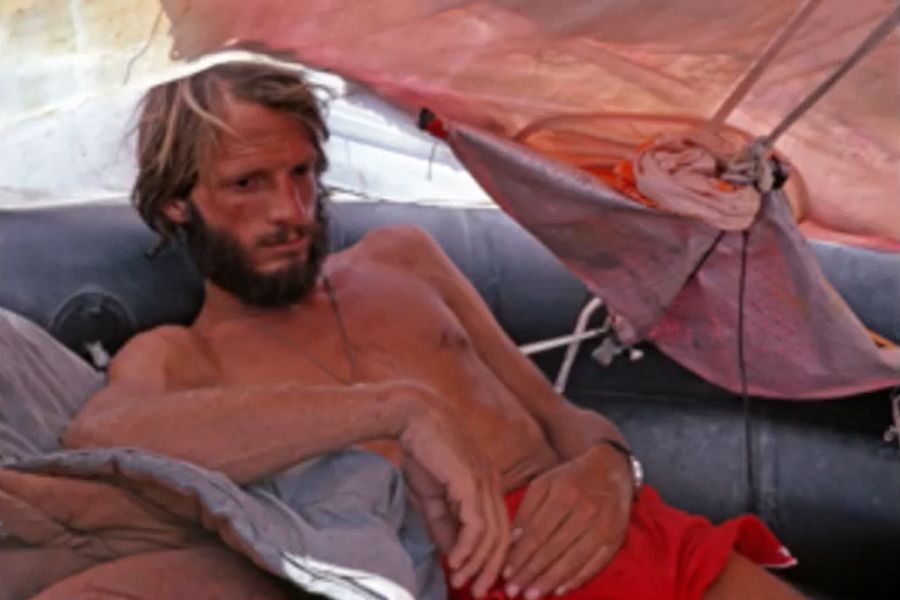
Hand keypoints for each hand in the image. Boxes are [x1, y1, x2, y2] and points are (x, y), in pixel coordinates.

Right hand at [398, 388, 509, 597]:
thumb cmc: (422, 450)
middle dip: (492, 568)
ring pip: (492, 534)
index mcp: (488, 483)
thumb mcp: (433, 495)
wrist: (413, 416)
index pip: (500, 527)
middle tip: (479, 592)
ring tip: (464, 582)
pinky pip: (477, 525)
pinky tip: (456, 561)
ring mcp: (485, 482)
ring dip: (478, 563)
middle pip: (503, 536)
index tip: (478, 580)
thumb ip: (443, 523)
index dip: (492, 557)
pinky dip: (468, 548)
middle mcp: (493, 483)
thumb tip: (451, 553)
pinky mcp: (471, 482)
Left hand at [503, 445, 632, 598]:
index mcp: (564, 494)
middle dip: (531, 573)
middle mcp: (586, 511)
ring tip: (532, 595)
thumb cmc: (569, 478)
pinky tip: (559, 590)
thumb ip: (527, 510)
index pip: (538, 532)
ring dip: (550, 581)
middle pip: (554, 549)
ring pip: (573, 560)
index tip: (505, 573)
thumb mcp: (543, 484)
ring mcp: (603, 527)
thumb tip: (513, 542)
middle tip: (513, 591)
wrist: (610, 469)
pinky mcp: (616, 539)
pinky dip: (577, 579)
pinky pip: (595, 564)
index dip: (521, 555)